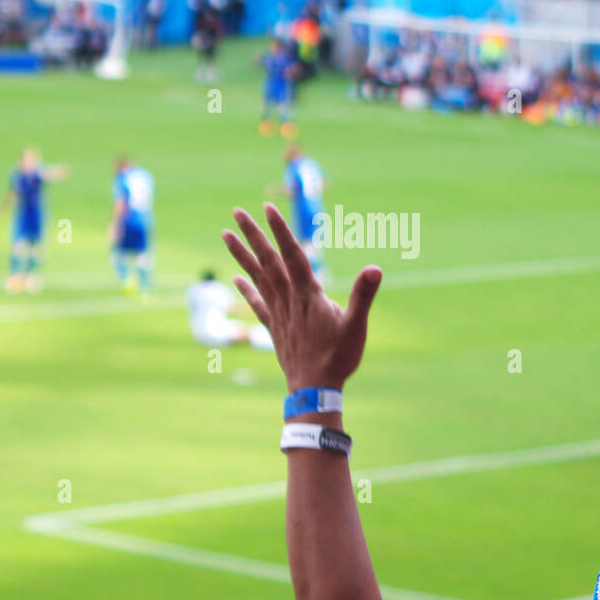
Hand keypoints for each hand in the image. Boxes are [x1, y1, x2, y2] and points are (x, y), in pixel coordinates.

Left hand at [222, 203, 380, 392]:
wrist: (314, 390)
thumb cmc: (338, 357)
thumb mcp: (356, 325)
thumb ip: (364, 295)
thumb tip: (375, 269)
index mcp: (308, 294)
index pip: (292, 255)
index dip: (280, 231)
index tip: (267, 209)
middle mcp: (288, 299)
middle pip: (268, 260)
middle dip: (252, 235)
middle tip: (237, 212)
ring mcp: (278, 313)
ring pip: (257, 277)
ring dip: (241, 255)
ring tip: (224, 235)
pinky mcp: (274, 327)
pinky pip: (257, 303)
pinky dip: (245, 290)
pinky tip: (234, 279)